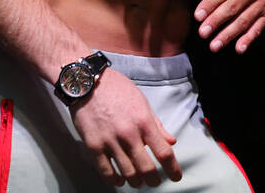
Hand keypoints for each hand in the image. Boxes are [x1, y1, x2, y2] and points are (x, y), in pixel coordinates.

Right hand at [70, 70, 181, 186]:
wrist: (88, 82)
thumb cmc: (117, 89)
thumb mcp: (142, 102)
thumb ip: (157, 125)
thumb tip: (171, 141)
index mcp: (144, 122)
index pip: (163, 152)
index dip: (172, 169)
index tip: (176, 176)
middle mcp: (128, 134)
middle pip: (146, 168)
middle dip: (154, 180)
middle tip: (155, 182)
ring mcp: (110, 141)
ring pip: (128, 173)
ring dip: (136, 182)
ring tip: (138, 181)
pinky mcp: (93, 146)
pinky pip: (106, 171)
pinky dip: (115, 180)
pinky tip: (119, 180)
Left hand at [195, 0, 264, 52]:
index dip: (210, 4)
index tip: (198, 16)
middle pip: (233, 6)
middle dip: (217, 21)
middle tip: (203, 33)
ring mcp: (263, 1)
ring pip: (244, 20)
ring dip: (229, 34)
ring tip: (215, 45)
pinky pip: (258, 28)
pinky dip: (248, 39)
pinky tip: (238, 48)